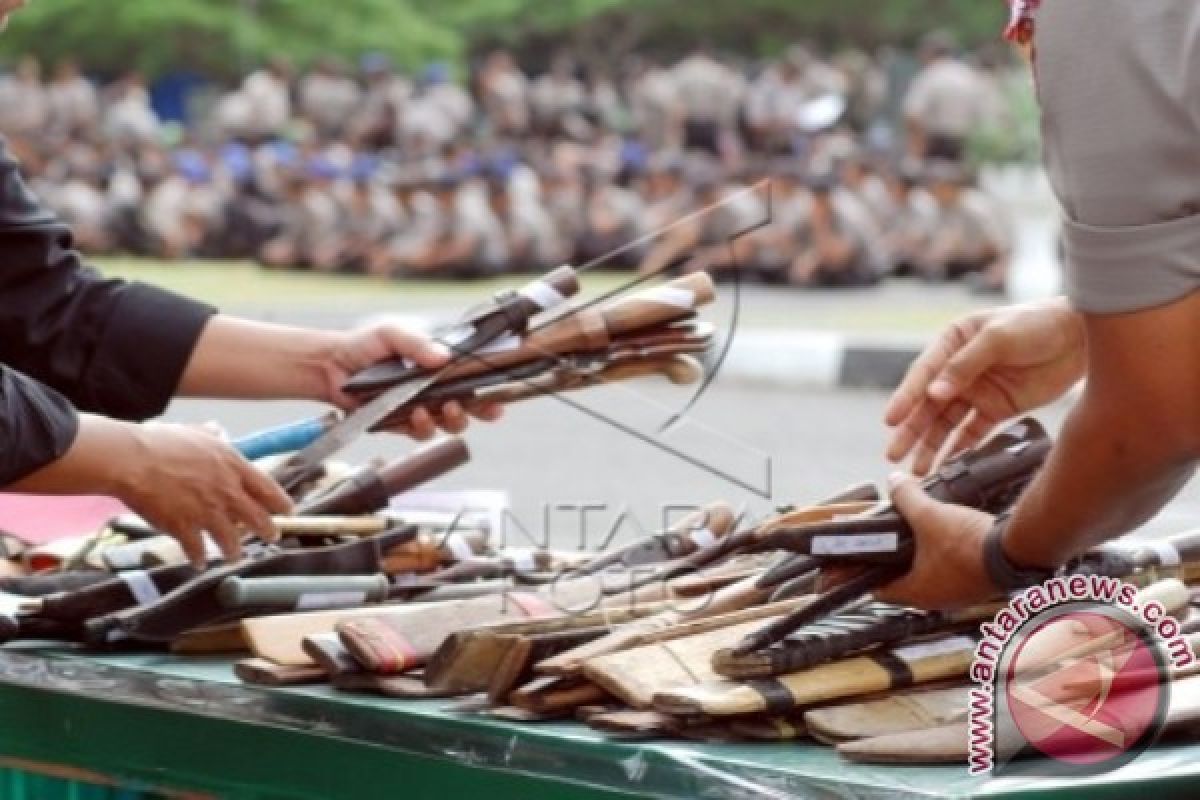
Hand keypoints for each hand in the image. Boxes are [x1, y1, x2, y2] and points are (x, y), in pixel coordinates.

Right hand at [117, 422, 293, 565]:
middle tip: (272, 536)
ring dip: (234, 551)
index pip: (267, 488)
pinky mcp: (184, 528)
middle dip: (267, 530)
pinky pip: (197, 549)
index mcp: (233, 466)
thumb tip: (219, 430)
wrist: (132, 460)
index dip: (280, 502)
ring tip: (234, 557)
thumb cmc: (160, 442)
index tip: (288, 511)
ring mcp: (207, 512)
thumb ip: (212, 434)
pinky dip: (199, 558)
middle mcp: (226, 491)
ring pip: (230, 539)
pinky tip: (199, 563)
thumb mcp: (195, 433)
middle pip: (257, 518)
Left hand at [320, 323, 503, 438]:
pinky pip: (421, 433)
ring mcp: (420, 408)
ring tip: (442, 409)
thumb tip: (443, 357)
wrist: (330, 366)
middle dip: (477, 411)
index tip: (498, 399)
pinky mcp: (401, 424)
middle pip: (469, 408)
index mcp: (439, 367)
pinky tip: (417, 415)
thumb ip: (417, 344)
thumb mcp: (393, 334)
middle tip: (468, 404)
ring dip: (451, 420)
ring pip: (449, 424)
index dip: (490, 392)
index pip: (473, 380)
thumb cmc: (364, 345)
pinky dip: (423, 427)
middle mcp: (434, 389)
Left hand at [874, 473, 1000, 608]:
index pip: (878, 590)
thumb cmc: (969, 543)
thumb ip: (906, 498)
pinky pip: (950, 576)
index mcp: (916, 593)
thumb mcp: (930, 514)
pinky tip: (944, 541)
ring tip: (916, 537)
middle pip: (902, 583)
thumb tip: (893, 481)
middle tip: (888, 542)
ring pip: (928, 579)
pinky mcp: (974, 587)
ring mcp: (957, 596)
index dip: (867, 573)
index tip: (862, 559)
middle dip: (894, 562)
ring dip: (920, 561)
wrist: (1016, 550)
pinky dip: (941, 561)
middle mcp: (934, 601)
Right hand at [885, 299, 1085, 474]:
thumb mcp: (997, 338)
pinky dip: (960, 449)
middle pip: (929, 404)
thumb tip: (934, 394)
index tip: (891, 420)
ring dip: (932, 445)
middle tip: (894, 454)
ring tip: (918, 469)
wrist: (1081, 337)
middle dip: (911, 430)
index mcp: (951, 343)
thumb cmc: (1037, 324)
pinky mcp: (996, 408)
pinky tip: (949, 465)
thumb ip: (964, 365)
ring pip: (947, 423)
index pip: (922, 374)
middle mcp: (957, 369)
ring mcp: (976, 390)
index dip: (905, 398)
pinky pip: (973, 432)